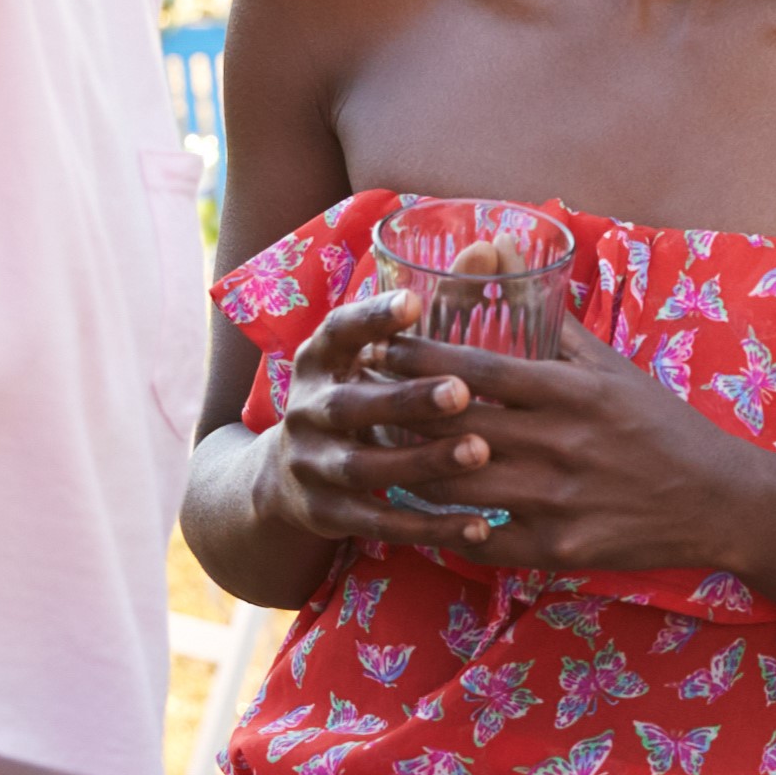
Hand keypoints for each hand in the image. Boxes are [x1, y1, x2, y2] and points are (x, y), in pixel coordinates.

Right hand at [252, 287, 485, 545]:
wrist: (282, 482)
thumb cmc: (359, 395)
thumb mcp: (374, 356)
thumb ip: (433, 308)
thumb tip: (492, 248)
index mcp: (319, 362)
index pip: (337, 332)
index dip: (371, 317)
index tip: (415, 302)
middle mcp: (306, 411)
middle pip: (352, 405)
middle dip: (405, 398)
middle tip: (462, 391)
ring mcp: (312, 465)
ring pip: (367, 466)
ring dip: (422, 460)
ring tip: (479, 452)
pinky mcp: (328, 514)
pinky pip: (381, 522)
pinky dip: (428, 526)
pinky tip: (478, 525)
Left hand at [368, 318, 759, 576]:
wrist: (720, 500)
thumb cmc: (663, 427)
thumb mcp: (616, 370)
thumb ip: (558, 328)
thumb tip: (513, 274)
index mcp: (571, 391)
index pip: (472, 369)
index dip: (415, 357)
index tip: (377, 347)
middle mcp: (560, 442)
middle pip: (451, 426)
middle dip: (397, 411)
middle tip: (361, 402)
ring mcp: (557, 499)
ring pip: (455, 485)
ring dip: (413, 471)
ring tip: (383, 457)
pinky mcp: (560, 547)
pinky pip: (483, 540)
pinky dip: (451, 528)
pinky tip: (433, 517)